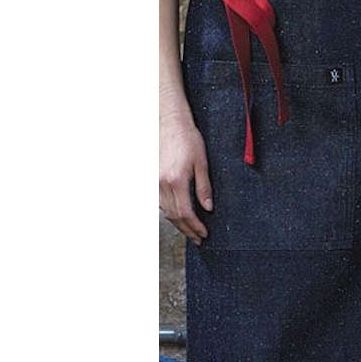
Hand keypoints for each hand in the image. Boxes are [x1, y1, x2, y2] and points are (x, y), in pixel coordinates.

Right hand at [159, 116, 212, 245]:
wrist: (169, 122)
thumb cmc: (188, 139)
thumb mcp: (202, 163)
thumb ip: (204, 187)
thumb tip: (208, 208)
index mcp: (176, 181)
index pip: (186, 213)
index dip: (195, 226)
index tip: (204, 234)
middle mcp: (162, 184)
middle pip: (174, 216)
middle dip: (187, 230)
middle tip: (199, 238)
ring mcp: (154, 181)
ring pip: (165, 211)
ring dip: (178, 223)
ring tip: (190, 231)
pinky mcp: (152, 178)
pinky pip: (160, 202)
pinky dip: (170, 212)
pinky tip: (179, 215)